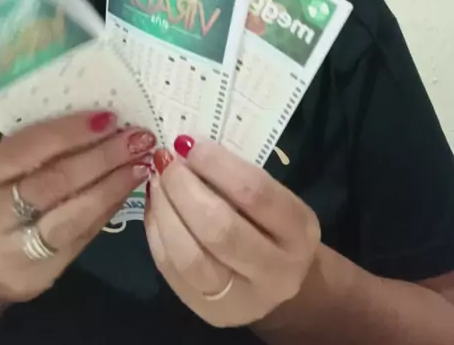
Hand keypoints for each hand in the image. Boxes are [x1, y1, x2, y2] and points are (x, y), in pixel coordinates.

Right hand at [0, 111, 155, 303]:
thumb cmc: (2, 194)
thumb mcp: (8, 167)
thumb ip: (41, 145)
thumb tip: (99, 117)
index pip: (24, 150)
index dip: (67, 133)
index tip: (108, 118)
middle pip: (52, 183)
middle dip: (100, 158)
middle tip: (137, 138)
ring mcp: (19, 247)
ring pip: (71, 216)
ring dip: (113, 186)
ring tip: (142, 162)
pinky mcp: (43, 272)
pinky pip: (84, 236)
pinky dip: (110, 208)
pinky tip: (132, 186)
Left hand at [144, 137, 320, 327]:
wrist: (279, 280)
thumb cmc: (271, 222)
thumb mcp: (272, 196)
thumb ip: (238, 176)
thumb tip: (187, 148)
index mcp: (299, 231)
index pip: (255, 194)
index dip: (217, 165)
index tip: (190, 144)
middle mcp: (275, 272)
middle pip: (220, 229)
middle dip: (184, 188)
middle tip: (166, 161)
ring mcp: (239, 299)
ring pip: (189, 257)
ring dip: (164, 211)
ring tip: (156, 181)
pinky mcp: (204, 310)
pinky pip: (171, 269)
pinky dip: (156, 231)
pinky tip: (155, 205)